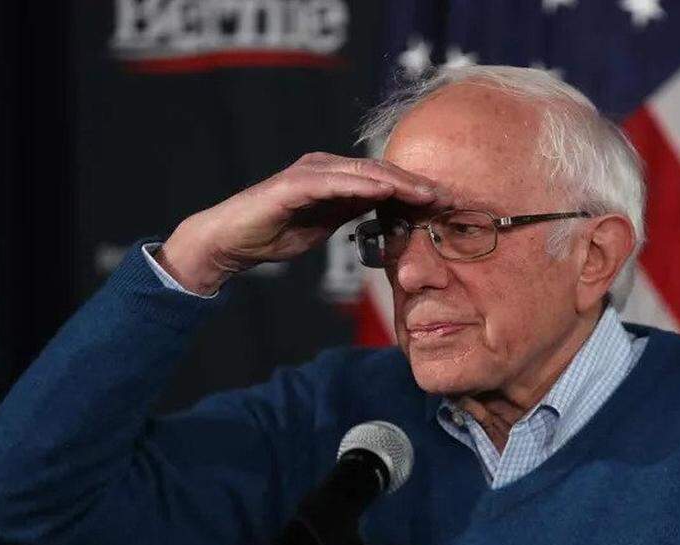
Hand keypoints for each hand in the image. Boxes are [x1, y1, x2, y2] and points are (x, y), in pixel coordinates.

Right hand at [156, 152, 449, 294]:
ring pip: (362, 172)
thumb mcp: (326, 224)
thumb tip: (387, 212)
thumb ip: (353, 212)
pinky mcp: (292, 186)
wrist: (230, 242)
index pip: (384, 179)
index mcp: (335, 176)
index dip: (416, 189)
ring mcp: (309, 173)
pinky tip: (385, 191)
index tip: (446, 202)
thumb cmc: (276, 232)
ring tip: (427, 193)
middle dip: (416, 183)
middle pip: (380, 171)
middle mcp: (324, 167)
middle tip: (449, 196)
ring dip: (398, 182)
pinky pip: (333, 182)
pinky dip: (361, 185)